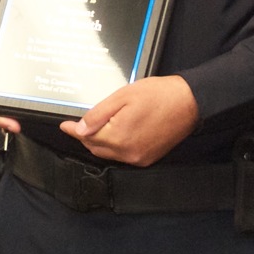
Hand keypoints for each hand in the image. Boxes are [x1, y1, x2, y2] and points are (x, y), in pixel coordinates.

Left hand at [60, 75, 199, 166]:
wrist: (189, 102)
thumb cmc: (159, 94)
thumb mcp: (123, 96)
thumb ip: (99, 114)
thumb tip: (81, 129)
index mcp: (119, 137)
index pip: (87, 137)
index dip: (73, 130)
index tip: (64, 125)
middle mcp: (128, 153)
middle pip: (96, 148)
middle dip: (85, 136)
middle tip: (79, 124)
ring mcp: (139, 158)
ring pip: (109, 153)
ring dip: (100, 142)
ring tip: (96, 127)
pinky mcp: (148, 159)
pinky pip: (123, 156)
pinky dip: (115, 147)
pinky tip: (115, 134)